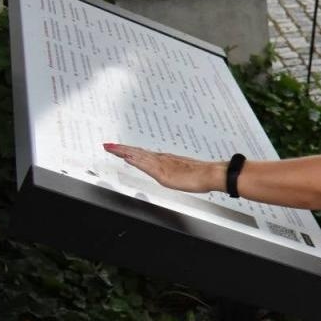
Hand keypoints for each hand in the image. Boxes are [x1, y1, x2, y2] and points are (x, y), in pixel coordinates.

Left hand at [104, 143, 223, 193]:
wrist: (213, 174)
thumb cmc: (204, 175)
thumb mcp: (186, 174)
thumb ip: (178, 171)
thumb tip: (176, 172)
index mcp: (166, 160)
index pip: (144, 154)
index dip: (130, 151)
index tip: (119, 148)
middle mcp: (162, 160)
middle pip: (138, 153)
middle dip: (122, 149)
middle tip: (107, 145)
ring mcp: (162, 165)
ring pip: (139, 156)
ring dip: (124, 152)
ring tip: (111, 148)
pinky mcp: (163, 173)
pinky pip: (146, 165)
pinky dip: (135, 160)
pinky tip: (127, 157)